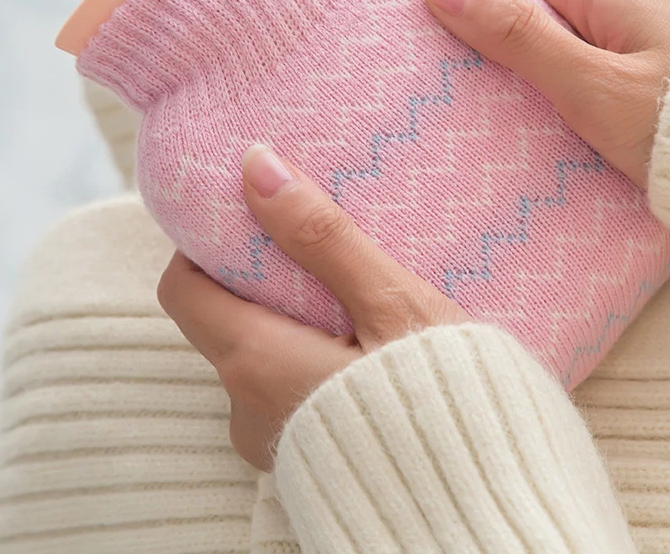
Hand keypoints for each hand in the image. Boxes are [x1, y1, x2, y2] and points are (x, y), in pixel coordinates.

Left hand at [157, 145, 468, 469]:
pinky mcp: (304, 452)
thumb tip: (257, 166)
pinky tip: (360, 340)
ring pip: (255, 354)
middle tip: (313, 243)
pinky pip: (284, 387)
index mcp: (256, 363)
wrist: (486, 502)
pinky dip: (306, 353)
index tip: (251, 216)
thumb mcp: (391, 304)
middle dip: (257, 275)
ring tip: (347, 288)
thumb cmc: (448, 400)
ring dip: (288, 317)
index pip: (183, 288)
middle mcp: (247, 408)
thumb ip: (321, 236)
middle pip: (220, 318)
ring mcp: (274, 437)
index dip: (205, 244)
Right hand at [420, 0, 669, 187]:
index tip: (420, 16)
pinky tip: (520, 100)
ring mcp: (619, 14)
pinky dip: (534, 63)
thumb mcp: (589, 85)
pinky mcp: (627, 47)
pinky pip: (564, 40)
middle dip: (473, 14)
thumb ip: (516, 35)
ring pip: (537, 13)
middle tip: (440, 63)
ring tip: (472, 88)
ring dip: (503, 44)